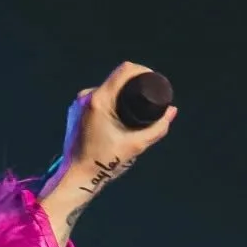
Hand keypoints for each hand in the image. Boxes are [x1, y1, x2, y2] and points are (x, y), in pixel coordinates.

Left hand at [57, 59, 176, 195]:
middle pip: (117, 79)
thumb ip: (158, 127)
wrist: (75, 176)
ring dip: (121, 94)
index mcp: (99, 100)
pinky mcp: (74, 111)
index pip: (125, 70)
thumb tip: (172, 110)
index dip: (143, 70)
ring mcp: (78, 103)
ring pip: (107, 89)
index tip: (154, 80)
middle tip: (148, 97)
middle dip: (134, 85)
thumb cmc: (103, 163)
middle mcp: (86, 97)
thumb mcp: (136, 145)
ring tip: (135, 108)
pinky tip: (118, 114)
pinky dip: (110, 102)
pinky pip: (97, 98)